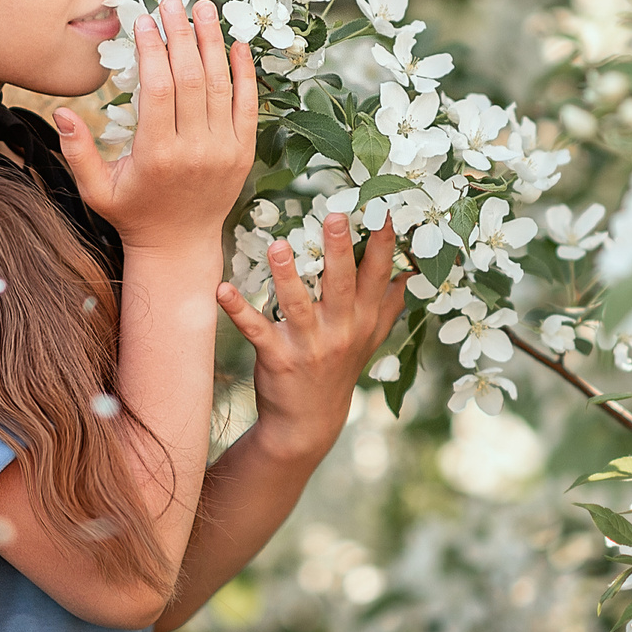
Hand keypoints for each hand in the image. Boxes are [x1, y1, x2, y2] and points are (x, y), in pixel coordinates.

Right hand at [53, 0, 257, 256]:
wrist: (180, 247)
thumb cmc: (132, 214)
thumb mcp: (97, 189)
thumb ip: (77, 151)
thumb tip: (62, 110)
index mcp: (157, 155)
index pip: (158, 87)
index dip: (152, 49)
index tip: (145, 20)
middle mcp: (195, 150)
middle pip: (191, 78)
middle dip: (181, 34)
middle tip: (173, 1)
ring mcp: (224, 151)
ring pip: (220, 85)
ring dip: (212, 42)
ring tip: (204, 8)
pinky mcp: (244, 153)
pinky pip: (248, 104)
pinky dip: (245, 72)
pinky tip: (237, 44)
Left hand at [214, 211, 407, 460]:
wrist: (310, 422)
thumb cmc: (339, 370)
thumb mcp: (371, 340)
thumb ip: (389, 305)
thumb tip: (411, 272)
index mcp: (363, 319)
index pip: (377, 275)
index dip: (382, 242)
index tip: (384, 208)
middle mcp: (340, 329)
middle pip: (342, 283)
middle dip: (340, 249)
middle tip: (336, 216)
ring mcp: (308, 343)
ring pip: (298, 303)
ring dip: (287, 275)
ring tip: (279, 246)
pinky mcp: (277, 356)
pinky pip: (256, 329)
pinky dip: (237, 309)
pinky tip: (221, 289)